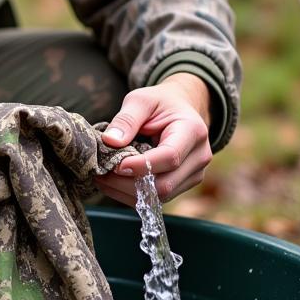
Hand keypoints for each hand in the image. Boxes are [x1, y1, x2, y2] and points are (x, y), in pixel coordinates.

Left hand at [94, 73, 212, 206]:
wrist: (180, 109)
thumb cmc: (159, 103)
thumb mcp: (141, 100)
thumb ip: (126, 119)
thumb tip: (110, 141)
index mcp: (192, 131)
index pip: (170, 157)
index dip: (141, 166)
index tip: (115, 165)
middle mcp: (199, 157)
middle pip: (164, 184)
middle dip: (128, 184)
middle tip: (100, 174)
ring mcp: (194, 174)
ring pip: (159, 197)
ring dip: (127, 192)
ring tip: (103, 178)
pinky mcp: (183, 185)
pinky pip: (157, 198)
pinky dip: (132, 194)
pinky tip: (114, 183)